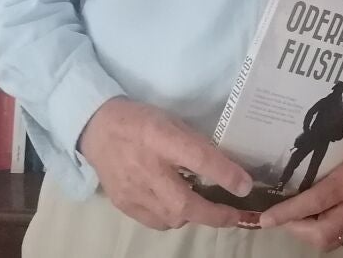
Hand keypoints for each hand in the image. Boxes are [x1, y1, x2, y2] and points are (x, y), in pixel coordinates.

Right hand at [78, 97, 253, 230]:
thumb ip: (197, 145)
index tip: (245, 187)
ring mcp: (132, 190)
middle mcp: (146, 167)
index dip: (225, 174)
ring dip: (193, 216)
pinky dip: (172, 217)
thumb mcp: (172, 121)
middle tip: (235, 216)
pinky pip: (156, 222)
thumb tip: (229, 169)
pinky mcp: (123, 204)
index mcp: (160, 137)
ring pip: (172, 218)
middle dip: (215, 215)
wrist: (97, 128)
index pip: (198, 158)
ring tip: (203, 206)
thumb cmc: (142, 121)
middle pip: (184, 204)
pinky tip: (176, 206)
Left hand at [257, 120, 342, 250]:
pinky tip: (318, 216)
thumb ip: (317, 165)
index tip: (266, 219)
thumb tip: (283, 182)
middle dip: (296, 228)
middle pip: (322, 232)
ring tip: (298, 215)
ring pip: (330, 241)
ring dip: (308, 232)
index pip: (315, 202)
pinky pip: (341, 238)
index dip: (288, 213)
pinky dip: (324, 231)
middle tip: (282, 215)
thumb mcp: (340, 144)